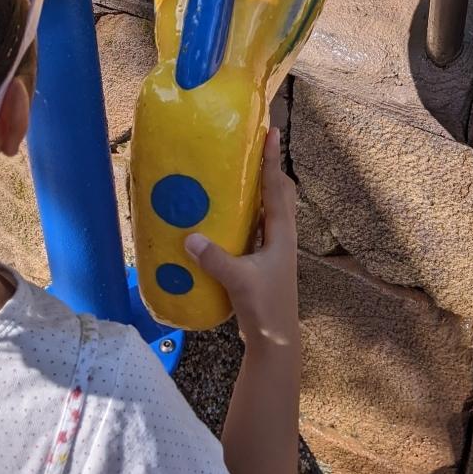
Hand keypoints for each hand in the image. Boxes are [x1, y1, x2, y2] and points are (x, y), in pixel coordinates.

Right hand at [185, 128, 297, 350]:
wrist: (277, 341)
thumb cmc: (264, 308)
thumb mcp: (238, 281)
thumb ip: (215, 259)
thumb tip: (189, 237)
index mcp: (282, 234)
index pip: (277, 187)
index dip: (272, 160)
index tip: (272, 132)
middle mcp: (282, 237)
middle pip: (280, 193)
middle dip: (270, 169)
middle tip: (255, 147)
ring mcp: (276, 250)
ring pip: (272, 210)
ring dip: (261, 190)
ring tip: (240, 174)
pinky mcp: (266, 263)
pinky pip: (260, 228)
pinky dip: (250, 214)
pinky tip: (230, 216)